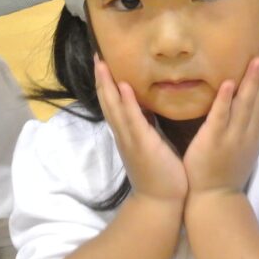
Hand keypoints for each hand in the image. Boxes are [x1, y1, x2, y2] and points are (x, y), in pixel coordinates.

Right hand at [94, 56, 187, 203]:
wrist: (161, 201)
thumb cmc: (162, 174)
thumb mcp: (153, 144)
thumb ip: (149, 127)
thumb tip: (149, 109)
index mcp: (128, 133)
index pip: (114, 103)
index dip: (107, 83)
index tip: (103, 63)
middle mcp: (124, 134)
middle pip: (108, 101)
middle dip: (102, 79)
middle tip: (96, 56)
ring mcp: (131, 139)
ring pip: (114, 107)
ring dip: (107, 85)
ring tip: (102, 64)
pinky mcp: (142, 144)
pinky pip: (132, 120)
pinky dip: (126, 103)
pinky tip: (122, 87)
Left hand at [183, 48, 258, 199]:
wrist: (215, 199)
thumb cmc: (223, 174)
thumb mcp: (240, 149)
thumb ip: (240, 127)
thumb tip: (237, 106)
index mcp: (252, 131)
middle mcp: (247, 130)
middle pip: (258, 96)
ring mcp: (232, 135)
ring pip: (245, 103)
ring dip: (252, 80)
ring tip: (258, 59)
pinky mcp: (214, 139)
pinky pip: (221, 116)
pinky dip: (225, 99)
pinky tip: (228, 83)